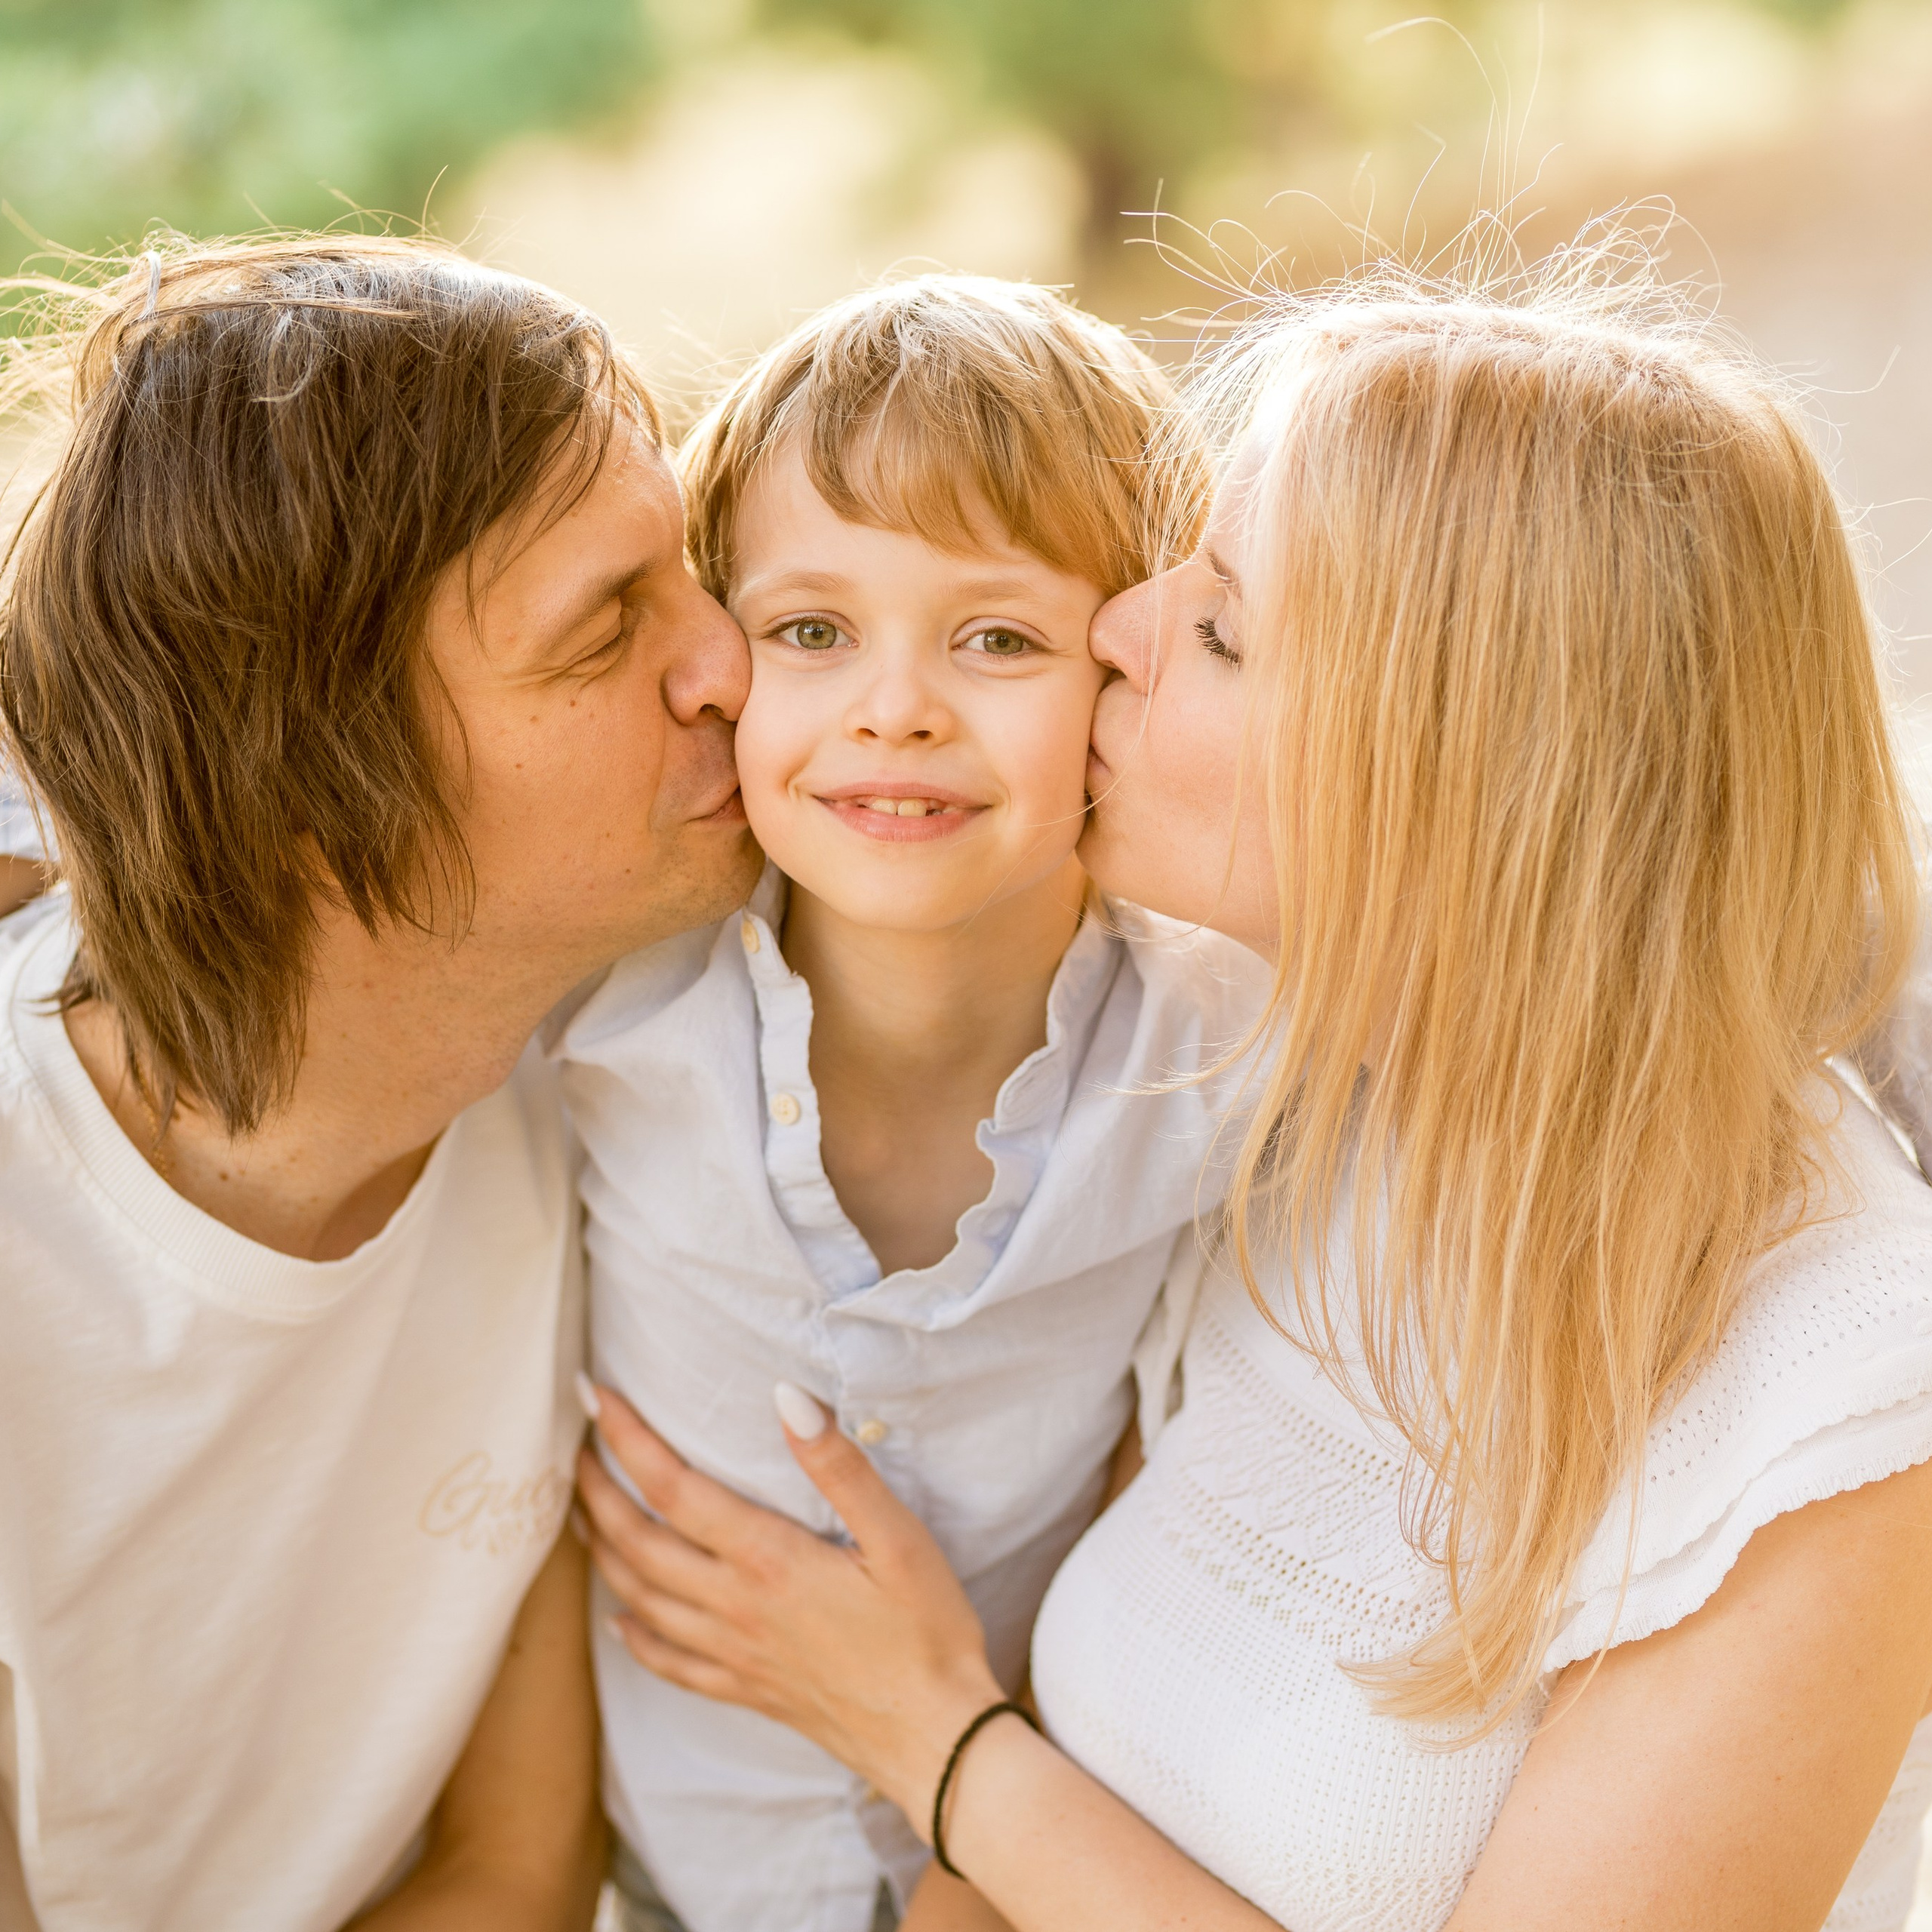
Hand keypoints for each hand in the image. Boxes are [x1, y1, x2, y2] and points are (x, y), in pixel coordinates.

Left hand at [575, 1381, 1004, 1827]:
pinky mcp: (747, 1690)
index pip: (674, 1487)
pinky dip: (632, 1637)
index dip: (627, 1437)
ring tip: (582, 1512)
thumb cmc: (927, 1633)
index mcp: (767, 1561)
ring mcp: (734, 1655)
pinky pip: (668, 1663)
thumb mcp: (899, 1538)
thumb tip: (787, 1397)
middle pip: (637, 1542)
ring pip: (641, 1598)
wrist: (936, 1741)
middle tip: (575, 1446)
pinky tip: (619, 1620)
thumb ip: (839, 1467)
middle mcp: (734, 1608)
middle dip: (597, 1488)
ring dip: (602, 1550)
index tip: (593, 1396)